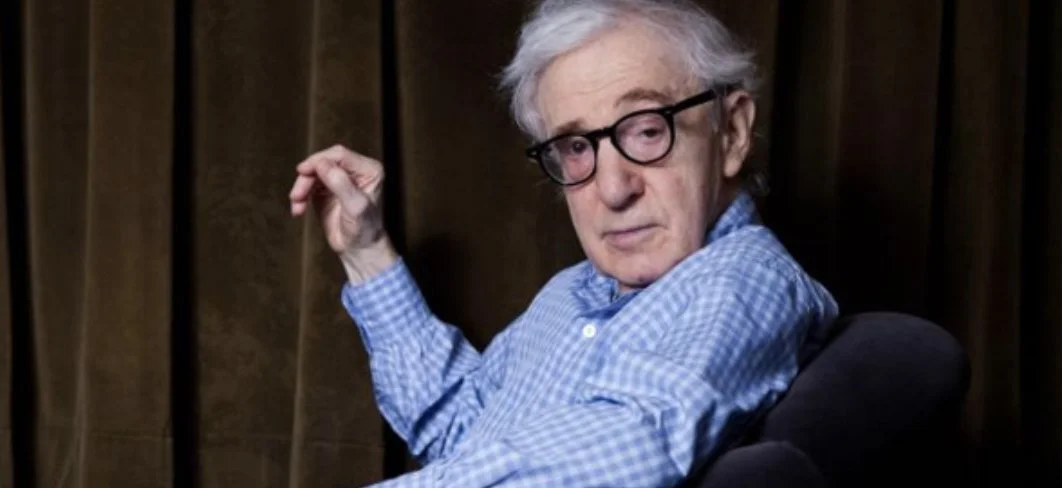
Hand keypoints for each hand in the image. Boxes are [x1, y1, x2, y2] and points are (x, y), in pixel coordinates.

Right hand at [289, 144, 397, 283]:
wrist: (358, 248)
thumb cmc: (364, 229)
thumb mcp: (355, 207)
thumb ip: (341, 184)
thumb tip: (322, 164)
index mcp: (369, 170)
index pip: (340, 155)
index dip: (319, 160)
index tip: (302, 171)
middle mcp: (355, 171)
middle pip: (324, 161)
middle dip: (307, 177)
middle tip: (297, 195)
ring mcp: (339, 178)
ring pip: (313, 172)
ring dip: (301, 188)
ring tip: (297, 206)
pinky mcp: (326, 188)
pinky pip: (308, 184)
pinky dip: (301, 195)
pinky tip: (298, 210)